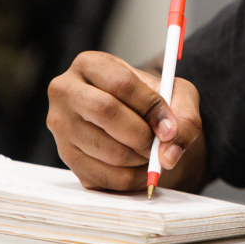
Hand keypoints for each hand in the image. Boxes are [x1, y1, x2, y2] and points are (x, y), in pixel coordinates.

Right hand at [46, 51, 203, 191]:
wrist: (135, 120)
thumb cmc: (153, 102)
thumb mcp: (178, 96)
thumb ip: (184, 119)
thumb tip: (167, 153)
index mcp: (90, 64)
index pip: (121, 84)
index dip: (151, 107)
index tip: (170, 126)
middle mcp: (66, 91)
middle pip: (106, 113)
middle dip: (142, 135)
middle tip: (159, 145)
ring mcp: (60, 126)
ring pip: (106, 150)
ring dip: (139, 159)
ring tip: (150, 153)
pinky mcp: (65, 156)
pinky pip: (100, 177)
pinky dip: (129, 179)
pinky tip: (139, 168)